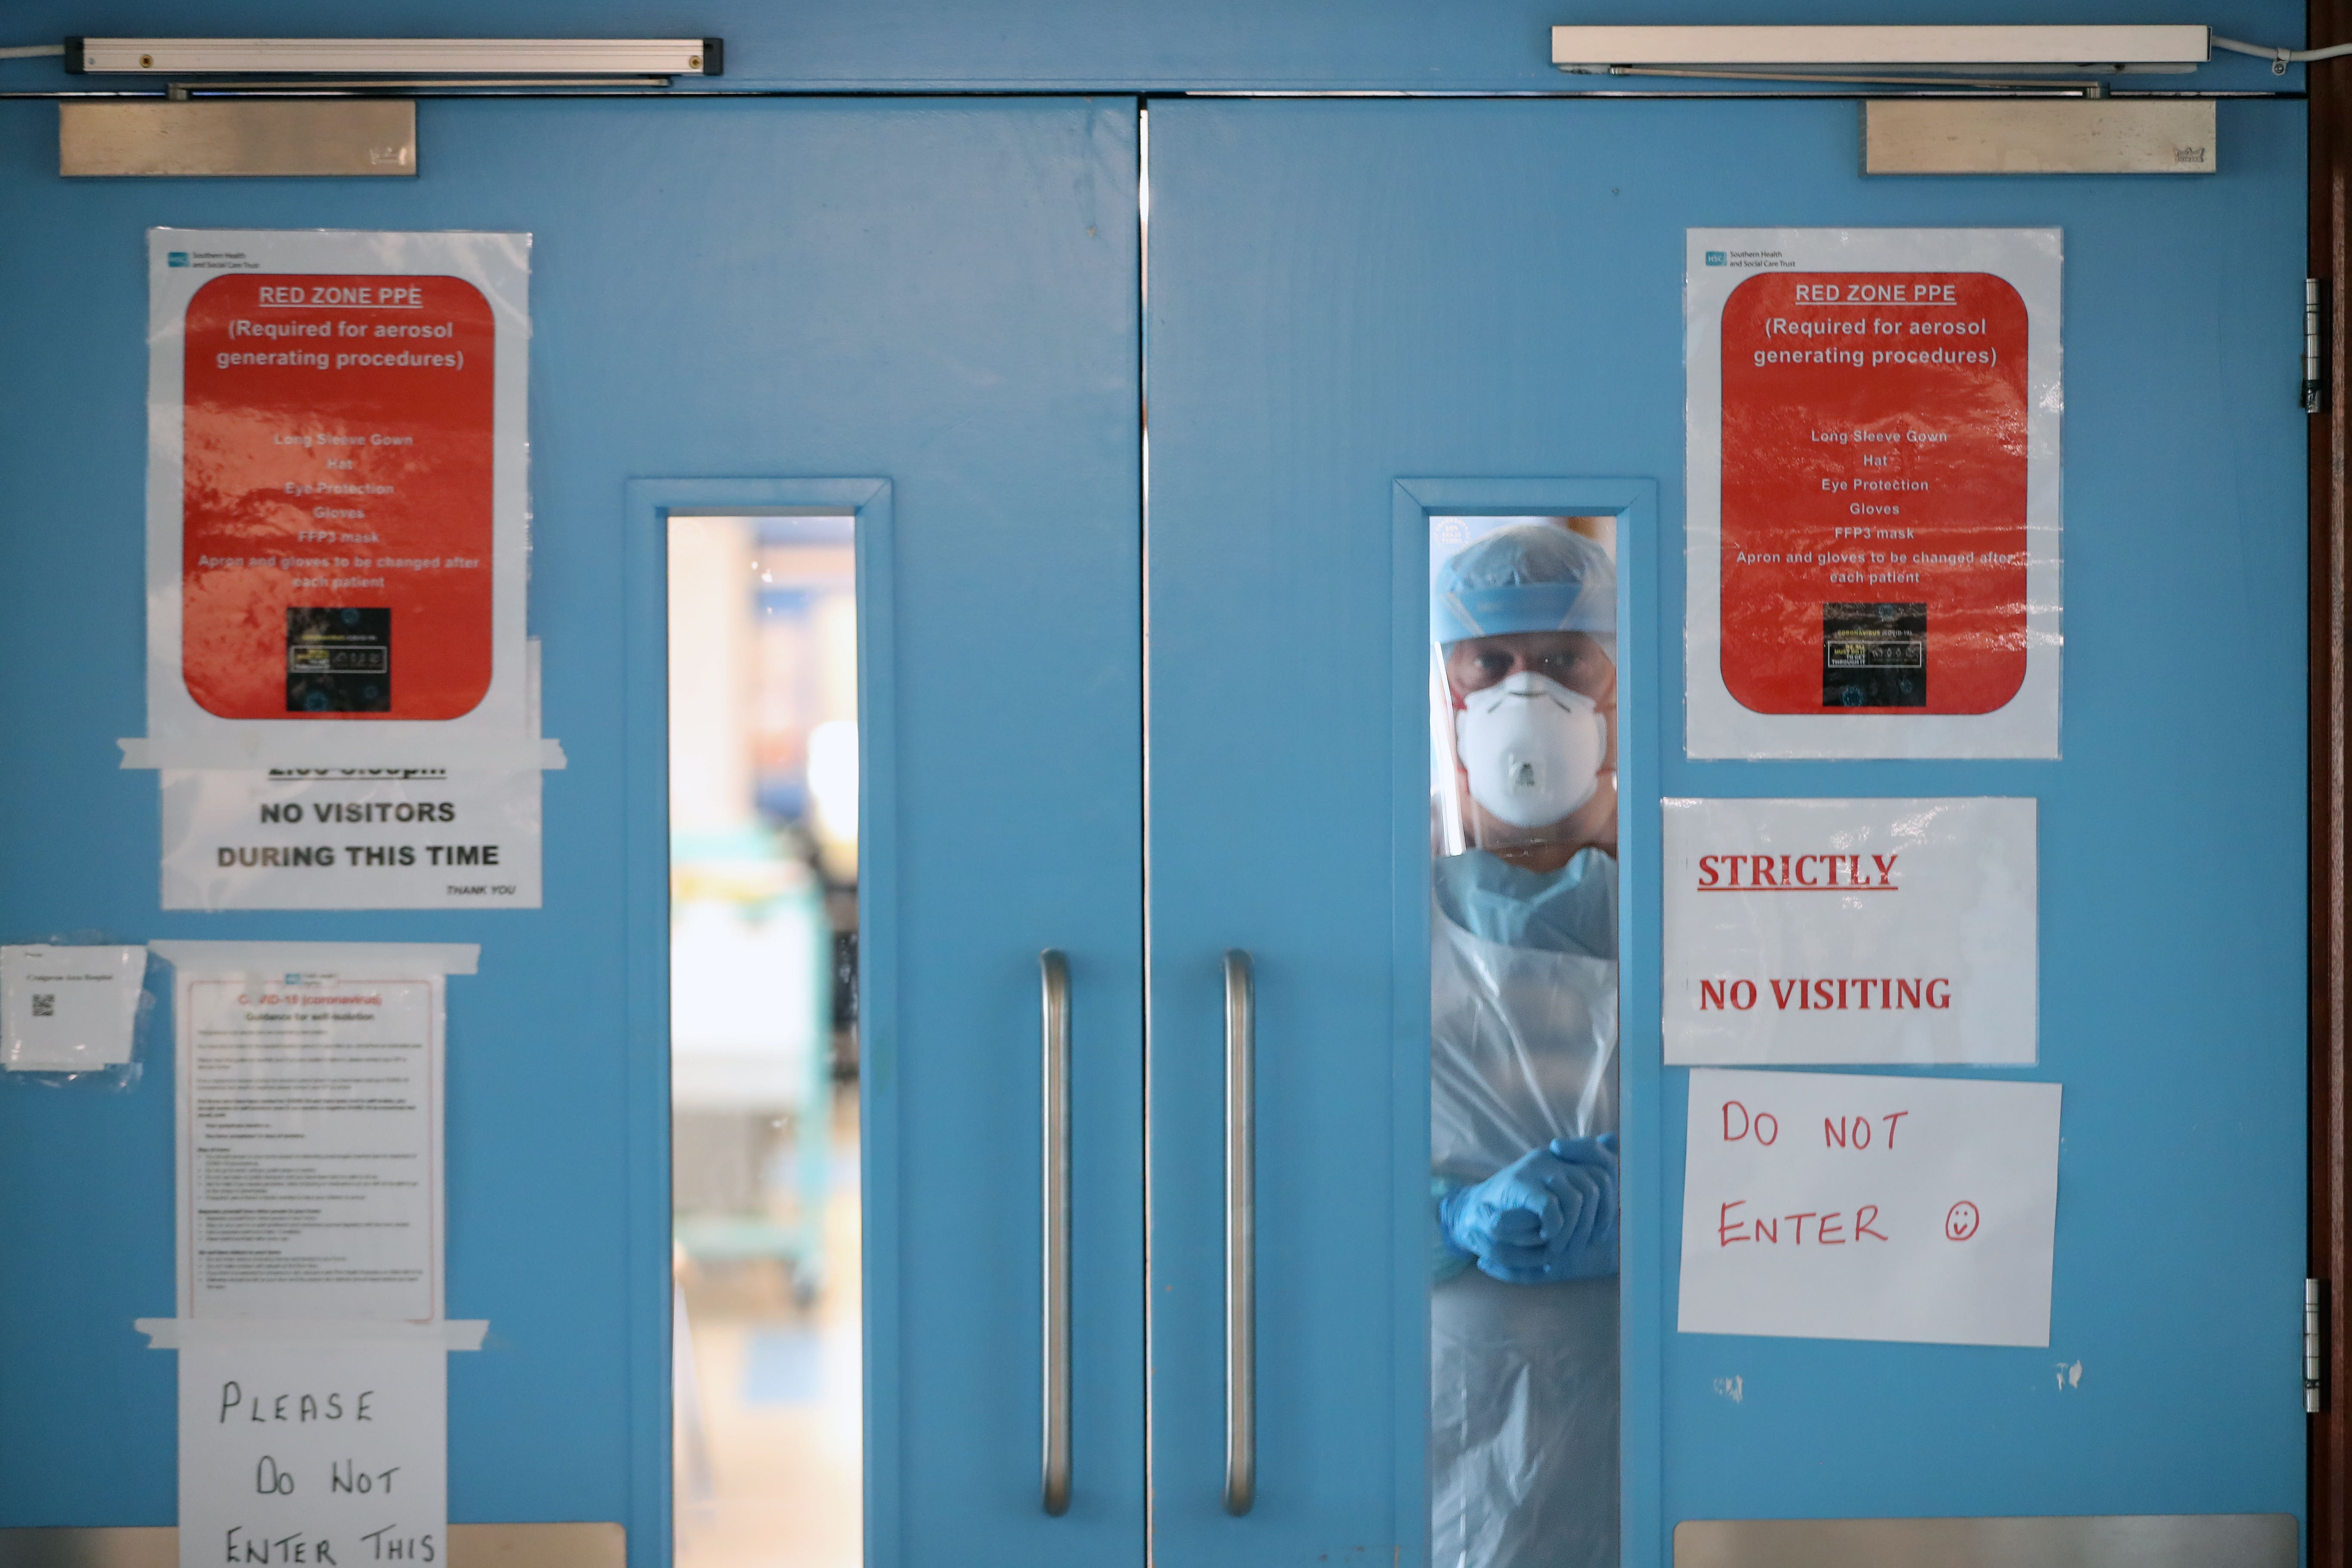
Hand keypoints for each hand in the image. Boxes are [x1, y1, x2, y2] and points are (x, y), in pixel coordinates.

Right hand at [1438, 1134, 1617, 1282]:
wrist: (1473, 1214)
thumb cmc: (1517, 1209)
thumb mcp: (1552, 1196)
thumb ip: (1580, 1180)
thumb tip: (1613, 1144)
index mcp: (1561, 1159)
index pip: (1604, 1170)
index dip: (1608, 1205)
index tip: (1600, 1233)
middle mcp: (1551, 1158)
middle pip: (1595, 1187)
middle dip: (1591, 1223)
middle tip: (1576, 1247)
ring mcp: (1535, 1168)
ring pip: (1577, 1198)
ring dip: (1573, 1230)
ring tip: (1559, 1247)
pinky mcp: (1519, 1184)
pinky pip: (1550, 1207)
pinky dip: (1554, 1227)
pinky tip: (1546, 1238)